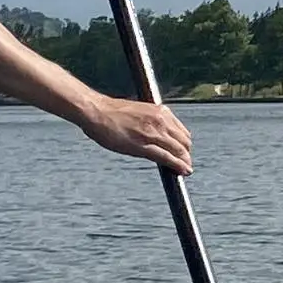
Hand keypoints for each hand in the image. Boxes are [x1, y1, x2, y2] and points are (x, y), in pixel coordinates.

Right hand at [79, 94, 193, 174]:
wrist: (97, 111)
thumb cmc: (112, 112)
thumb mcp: (140, 112)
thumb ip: (152, 121)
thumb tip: (158, 134)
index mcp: (160, 111)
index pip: (181, 131)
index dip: (185, 144)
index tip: (184, 152)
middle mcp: (160, 121)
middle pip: (184, 141)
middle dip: (186, 154)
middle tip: (185, 164)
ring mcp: (153, 133)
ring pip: (178, 150)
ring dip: (185, 162)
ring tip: (186, 170)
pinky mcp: (143, 145)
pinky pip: (166, 157)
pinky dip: (177, 165)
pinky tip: (182, 171)